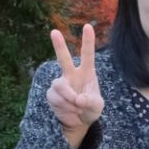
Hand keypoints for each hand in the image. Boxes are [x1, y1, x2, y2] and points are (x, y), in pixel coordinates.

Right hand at [47, 25, 103, 148]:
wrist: (79, 121)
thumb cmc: (90, 108)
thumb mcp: (97, 106)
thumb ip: (91, 102)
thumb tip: (78, 99)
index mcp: (87, 72)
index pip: (87, 55)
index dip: (87, 41)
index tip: (88, 26)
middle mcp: (72, 74)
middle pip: (64, 59)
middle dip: (59, 46)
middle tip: (54, 32)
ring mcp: (60, 83)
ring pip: (60, 86)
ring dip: (69, 99)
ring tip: (77, 107)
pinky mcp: (52, 93)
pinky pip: (56, 98)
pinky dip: (64, 106)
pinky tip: (69, 110)